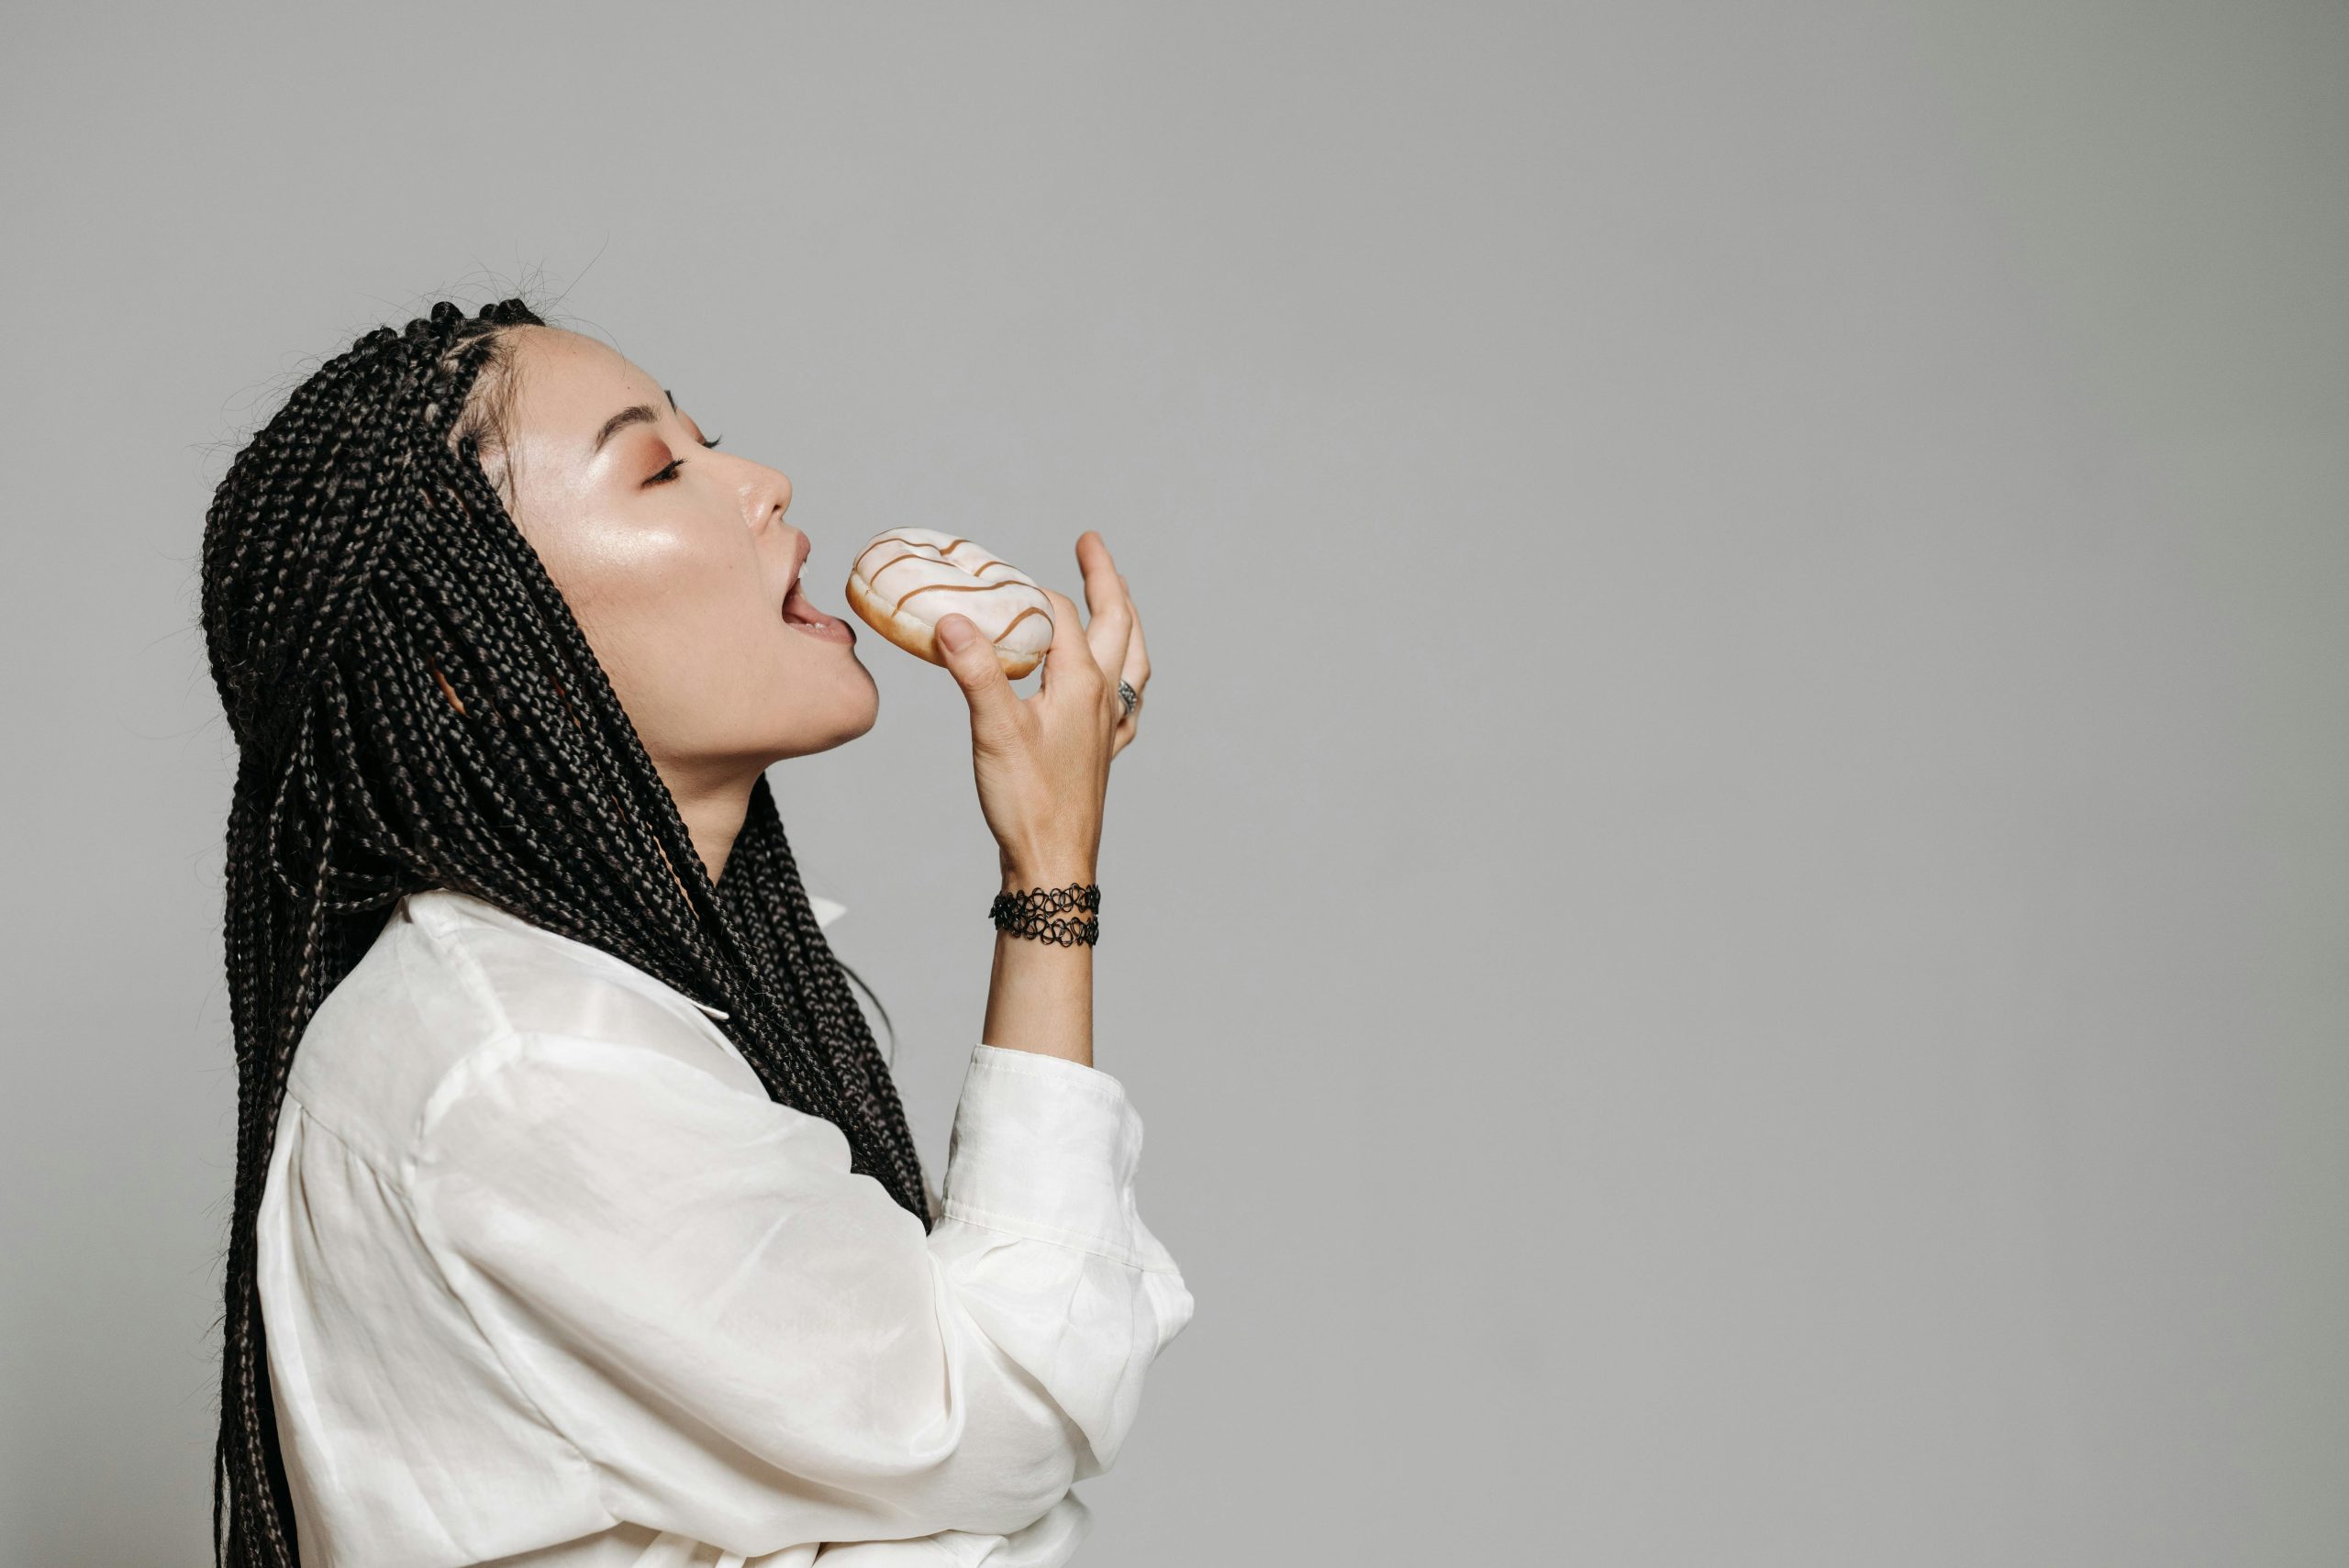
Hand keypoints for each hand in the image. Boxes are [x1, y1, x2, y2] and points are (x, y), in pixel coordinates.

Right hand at [931, 532, 1148, 881]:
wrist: (1053, 864)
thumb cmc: (1028, 801)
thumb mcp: (993, 729)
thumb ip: (975, 670)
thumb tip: (952, 619)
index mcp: (1082, 683)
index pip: (1058, 616)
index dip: (1027, 592)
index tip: (995, 575)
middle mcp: (1104, 698)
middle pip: (1117, 622)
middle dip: (1104, 579)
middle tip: (1088, 543)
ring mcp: (1108, 727)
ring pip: (1132, 658)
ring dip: (1125, 621)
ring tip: (1117, 598)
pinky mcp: (1102, 754)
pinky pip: (1127, 701)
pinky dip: (1124, 677)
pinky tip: (1118, 683)